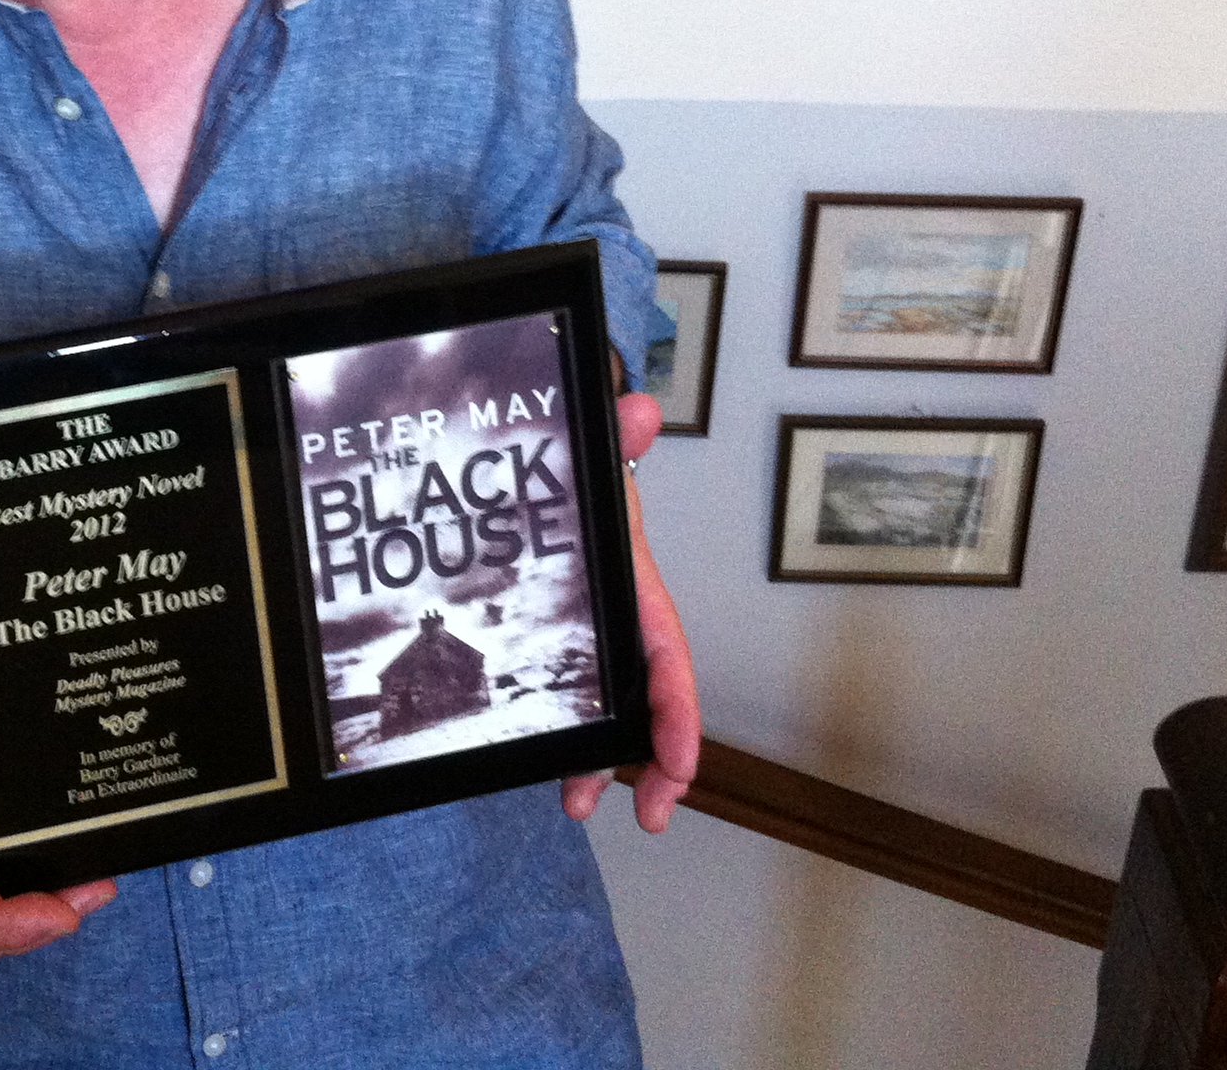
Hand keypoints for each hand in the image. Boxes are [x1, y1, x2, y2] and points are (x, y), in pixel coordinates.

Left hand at [561, 392, 700, 831]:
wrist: (549, 481)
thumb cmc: (584, 480)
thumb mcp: (597, 462)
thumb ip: (619, 436)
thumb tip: (637, 409)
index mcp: (637, 591)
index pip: (669, 658)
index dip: (680, 714)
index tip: (682, 766)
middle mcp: (622, 626)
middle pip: (650, 703)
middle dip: (655, 766)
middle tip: (647, 816)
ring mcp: (593, 641)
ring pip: (609, 713)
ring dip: (603, 764)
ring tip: (576, 806)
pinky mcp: (560, 646)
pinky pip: (571, 700)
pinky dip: (567, 737)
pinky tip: (544, 767)